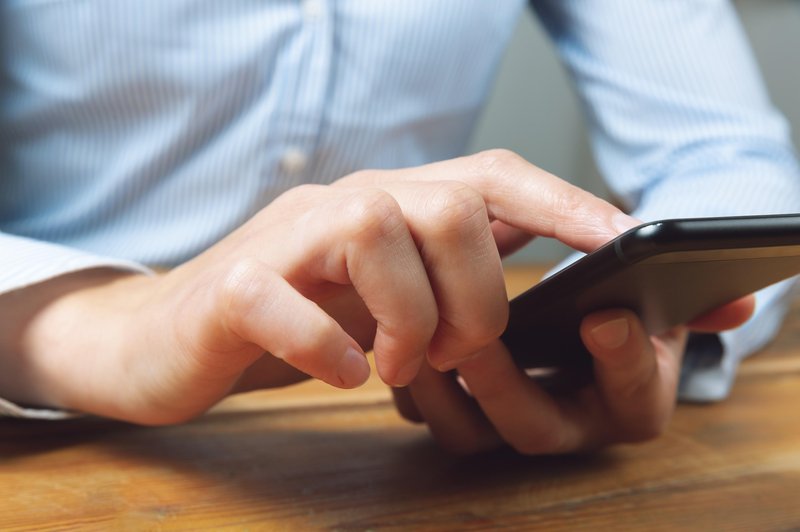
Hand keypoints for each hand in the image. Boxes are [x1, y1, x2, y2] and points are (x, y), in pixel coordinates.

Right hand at [0, 150, 636, 424]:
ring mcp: (283, 241)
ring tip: (398, 365)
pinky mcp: (232, 290)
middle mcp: (341, 205)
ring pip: (373, 229)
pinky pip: (287, 301)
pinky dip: (329, 348)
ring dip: (409, 316)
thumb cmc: (290, 318)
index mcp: (389, 206)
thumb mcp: (376, 294)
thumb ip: (439, 282)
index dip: (564, 203)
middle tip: (456, 349)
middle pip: (445, 203)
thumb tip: (529, 297)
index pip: (490, 177)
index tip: (627, 240)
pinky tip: (344, 374)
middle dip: (476, 290)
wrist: (164, 337)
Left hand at [392, 296, 754, 453]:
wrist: (546, 296)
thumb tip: (733, 303)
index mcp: (621, 391)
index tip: (605, 317)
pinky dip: (415, 384)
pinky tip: (398, 343)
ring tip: (426, 342)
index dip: (625, 365)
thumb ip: (678, 290)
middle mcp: (566, 417)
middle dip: (511, 386)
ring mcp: (507, 420)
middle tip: (482, 342)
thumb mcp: (632, 278)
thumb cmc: (597, 286)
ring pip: (475, 432)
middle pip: (540, 430)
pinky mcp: (459, 412)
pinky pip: (431, 418)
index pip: (635, 401)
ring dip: (450, 389)